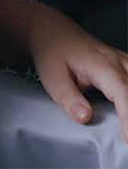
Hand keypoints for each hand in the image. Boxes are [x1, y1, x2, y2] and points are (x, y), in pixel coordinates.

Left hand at [26, 6, 127, 140]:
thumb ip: (68, 98)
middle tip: (126, 139)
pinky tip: (126, 113)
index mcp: (103, 65)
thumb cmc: (53, 55)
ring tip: (126, 130)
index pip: (123, 94)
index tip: (127, 139)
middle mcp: (120, 62)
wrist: (54, 32)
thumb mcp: (52, 78)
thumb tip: (85, 117)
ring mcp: (127, 63)